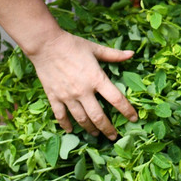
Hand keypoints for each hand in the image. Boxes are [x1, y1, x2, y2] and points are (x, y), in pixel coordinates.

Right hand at [25, 31, 139, 138]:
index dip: (127, 111)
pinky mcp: (54, 97)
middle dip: (108, 128)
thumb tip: (131, 54)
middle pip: (99, 116)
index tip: (134, 119)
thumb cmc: (72, 45)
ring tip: (96, 134)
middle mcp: (83, 91)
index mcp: (96, 79)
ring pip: (81, 119)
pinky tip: (71, 130)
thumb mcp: (95, 48)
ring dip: (90, 129)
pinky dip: (66, 125)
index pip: (116, 99)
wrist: (46, 45)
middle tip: (114, 136)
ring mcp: (68, 96)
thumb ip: (114, 55)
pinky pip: (61, 115)